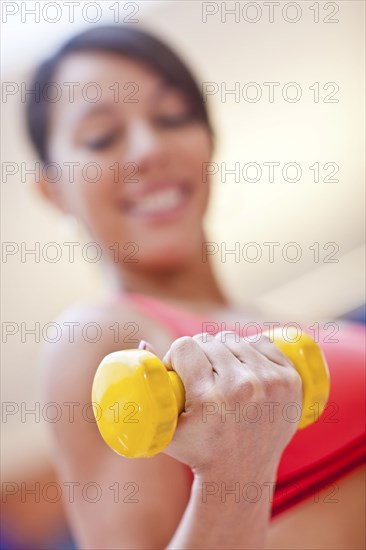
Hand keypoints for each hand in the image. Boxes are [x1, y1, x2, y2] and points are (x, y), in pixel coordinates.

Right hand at [151, 332, 301, 479]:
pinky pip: (261, 342)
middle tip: (199, 373)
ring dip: (223, 350)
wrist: (242, 473)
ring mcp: (271, 382)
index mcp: (211, 398)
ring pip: (235, 339)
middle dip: (199, 354)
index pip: (185, 347)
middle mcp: (244, 387)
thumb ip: (149, 388)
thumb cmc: (197, 450)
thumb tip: (142, 342)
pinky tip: (242, 364)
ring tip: (219, 370)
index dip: (176, 356)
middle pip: (210, 341)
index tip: (178, 371)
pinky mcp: (290, 380)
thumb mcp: (165, 427)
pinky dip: (249, 347)